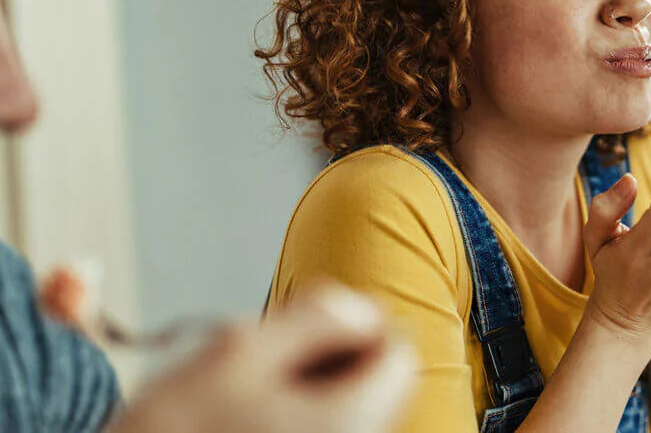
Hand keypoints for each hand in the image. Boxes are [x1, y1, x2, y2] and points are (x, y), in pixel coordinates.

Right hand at [110, 284, 414, 432]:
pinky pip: (312, 428)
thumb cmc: (176, 430)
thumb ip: (318, 315)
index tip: (302, 326)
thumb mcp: (241, 349)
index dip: (355, 324)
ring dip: (299, 387)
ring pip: (337, 407)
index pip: (397, 352)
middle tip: (263, 361)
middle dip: (324, 357)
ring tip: (242, 396)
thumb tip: (365, 306)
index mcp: (354, 417)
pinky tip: (236, 419)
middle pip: (369, 383)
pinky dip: (283, 415)